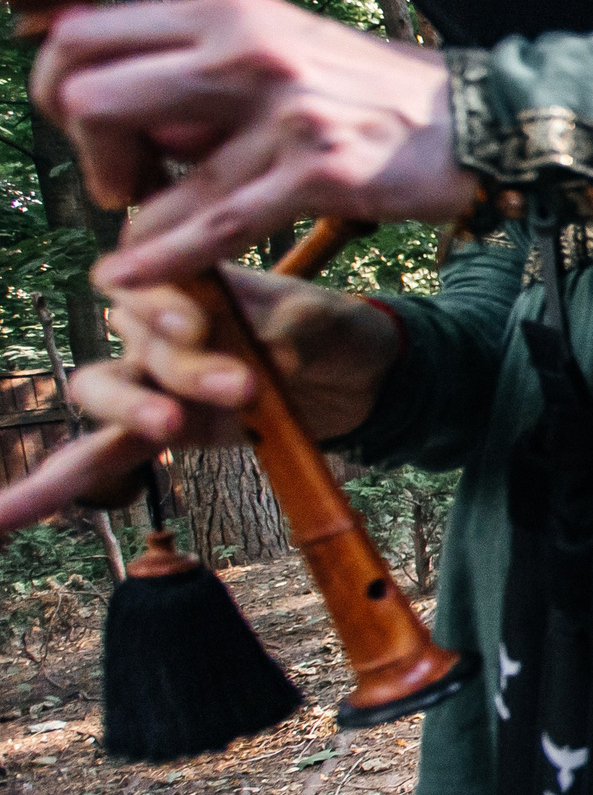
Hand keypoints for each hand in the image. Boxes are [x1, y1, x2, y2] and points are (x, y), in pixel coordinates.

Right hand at [0, 270, 402, 532]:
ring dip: (131, 413)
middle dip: (182, 367)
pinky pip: (96, 455)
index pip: (140, 277)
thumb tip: (271, 358)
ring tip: (171, 429)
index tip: (198, 325)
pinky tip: (2, 518)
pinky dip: (49, 487)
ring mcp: (149, 377)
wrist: (355, 376)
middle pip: (135, 342)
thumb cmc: (333, 331)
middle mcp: (152, 323)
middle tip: (241, 385)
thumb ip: (295, 333)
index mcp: (185, 277)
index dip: (157, 302)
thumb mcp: (326, 322)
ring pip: (102, 390)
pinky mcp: (160, 429)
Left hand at [30, 0, 478, 289]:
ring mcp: (282, 113)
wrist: (486, 118)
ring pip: (148, 173)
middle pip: (92, 94)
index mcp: (230, 15)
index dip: (59, 87)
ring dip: (129, 216)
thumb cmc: (384, 93)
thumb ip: (210, 73)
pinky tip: (132, 275)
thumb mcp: (288, 52)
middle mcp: (246, 51)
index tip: (85, 127)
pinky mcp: (318, 173)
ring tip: (140, 238)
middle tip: (112, 181)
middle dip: (81, 151)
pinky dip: (161, 258)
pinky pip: (212, 225)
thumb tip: (141, 117)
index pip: (86, 34)